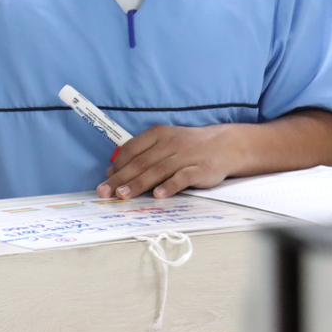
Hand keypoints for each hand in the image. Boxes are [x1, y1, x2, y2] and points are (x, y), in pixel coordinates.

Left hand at [97, 124, 240, 199]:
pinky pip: (182, 178)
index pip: (132, 149)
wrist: (226, 145)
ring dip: (138, 184)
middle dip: (120, 178)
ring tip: (123, 195)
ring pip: (157, 171)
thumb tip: (114, 170)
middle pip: (140, 163)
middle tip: (105, 192)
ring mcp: (185, 156)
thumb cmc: (189, 146)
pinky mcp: (200, 169)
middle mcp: (169, 144)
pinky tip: (158, 196)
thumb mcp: (165, 143)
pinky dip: (169, 186)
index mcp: (158, 135)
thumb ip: (142, 154)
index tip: (105, 179)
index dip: (117, 165)